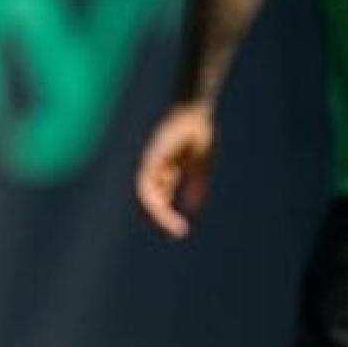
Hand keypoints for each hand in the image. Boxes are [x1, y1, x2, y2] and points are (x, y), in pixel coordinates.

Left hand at [135, 103, 216, 238]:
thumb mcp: (200, 166)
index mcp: (163, 173)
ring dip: (156, 213)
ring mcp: (151, 162)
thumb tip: (192, 208)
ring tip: (170, 228)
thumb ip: (196, 186)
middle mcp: (154, 169)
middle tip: (173, 235)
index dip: (164, 217)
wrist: (195, 111)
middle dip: (159, 220)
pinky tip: (162, 209)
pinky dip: (152, 197)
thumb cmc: (198, 134)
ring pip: (146, 195)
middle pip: (149, 200)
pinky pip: (147, 181)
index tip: (177, 232)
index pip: (157, 200)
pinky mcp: (152, 157)